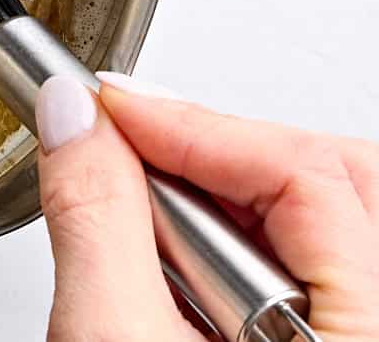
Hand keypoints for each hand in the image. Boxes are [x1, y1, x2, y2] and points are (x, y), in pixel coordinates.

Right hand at [35, 72, 378, 340]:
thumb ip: (96, 221)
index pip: (304, 172)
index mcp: (363, 331)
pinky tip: (174, 273)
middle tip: (128, 146)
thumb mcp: (112, 340)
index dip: (190, 124)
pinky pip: (306, 259)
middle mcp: (373, 327)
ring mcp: (353, 333)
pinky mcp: (324, 340)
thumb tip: (74, 115)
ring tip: (147, 235)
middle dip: (215, 147)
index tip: (106, 105)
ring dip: (220, 196)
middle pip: (329, 174)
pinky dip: (230, 239)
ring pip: (317, 213)